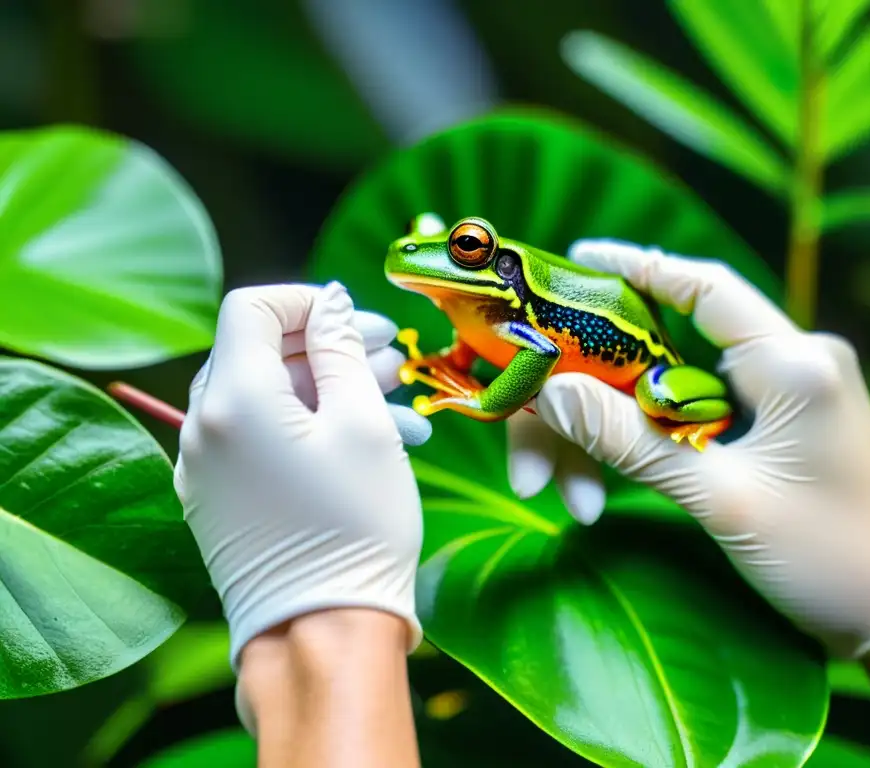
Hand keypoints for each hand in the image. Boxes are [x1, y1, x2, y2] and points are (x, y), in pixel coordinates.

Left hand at [174, 282, 425, 673]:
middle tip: (388, 358)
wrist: (322, 633)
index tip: (359, 318)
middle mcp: (202, 428)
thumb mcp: (363, 423)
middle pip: (258, 352)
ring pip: (263, 399)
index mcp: (233, 399)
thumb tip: (331, 304)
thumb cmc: (355, 526)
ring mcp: (203, 469)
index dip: (307, 301)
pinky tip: (361, 441)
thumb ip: (341, 350)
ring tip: (394, 402)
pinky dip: (302, 427)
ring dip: (323, 388)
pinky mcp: (215, 503)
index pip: (251, 308)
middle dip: (326, 345)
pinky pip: (255, 441)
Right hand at [529, 240, 869, 665]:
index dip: (636, 268)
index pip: (704, 288)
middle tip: (530, 422)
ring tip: (563, 493)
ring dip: (612, 434)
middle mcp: (791, 365)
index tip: (575, 259)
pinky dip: (644, 446)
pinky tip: (596, 486)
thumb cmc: (832, 559)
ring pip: (669, 393)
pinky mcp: (772, 431)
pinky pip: (690, 421)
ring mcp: (781, 399)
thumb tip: (552, 392)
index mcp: (795, 364)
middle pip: (666, 351)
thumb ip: (636, 443)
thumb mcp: (725, 502)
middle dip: (595, 392)